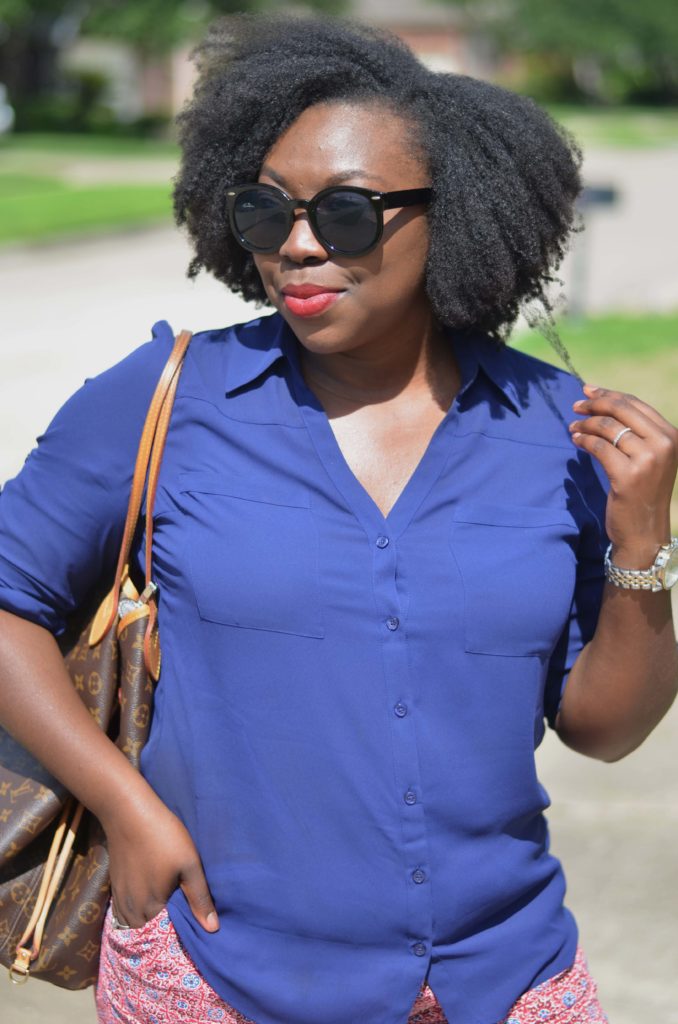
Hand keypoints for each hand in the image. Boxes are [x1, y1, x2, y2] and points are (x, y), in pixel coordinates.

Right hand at [102, 792, 218, 931]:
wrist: (128, 813)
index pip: (166, 938)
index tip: (193, 929)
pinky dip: (139, 912)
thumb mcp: (189, 864)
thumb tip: (213, 929)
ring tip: (168, 909)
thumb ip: (200, 898)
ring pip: (137, 923)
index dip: (180, 935)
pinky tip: (152, 897)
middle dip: (164, 930)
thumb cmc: (163, 837)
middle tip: (183, 917)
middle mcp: (132, 912)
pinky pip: (126, 913)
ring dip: (150, 921)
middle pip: (150, 932)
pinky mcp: (116, 888)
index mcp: (151, 908)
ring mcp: (121, 900)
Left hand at [569, 383, 677, 566]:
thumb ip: (636, 433)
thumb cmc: (642, 493)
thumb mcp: (649, 458)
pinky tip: (575, 440)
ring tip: (572, 427)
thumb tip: (605, 402)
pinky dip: (583, 440)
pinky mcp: (628, 475)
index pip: (635, 404)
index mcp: (671, 435)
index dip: (609, 394)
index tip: (588, 390)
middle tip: (575, 405)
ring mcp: (648, 460)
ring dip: (585, 424)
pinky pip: (599, 447)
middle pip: (621, 410)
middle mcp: (664, 444)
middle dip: (594, 404)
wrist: (644, 532)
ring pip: (608, 428)